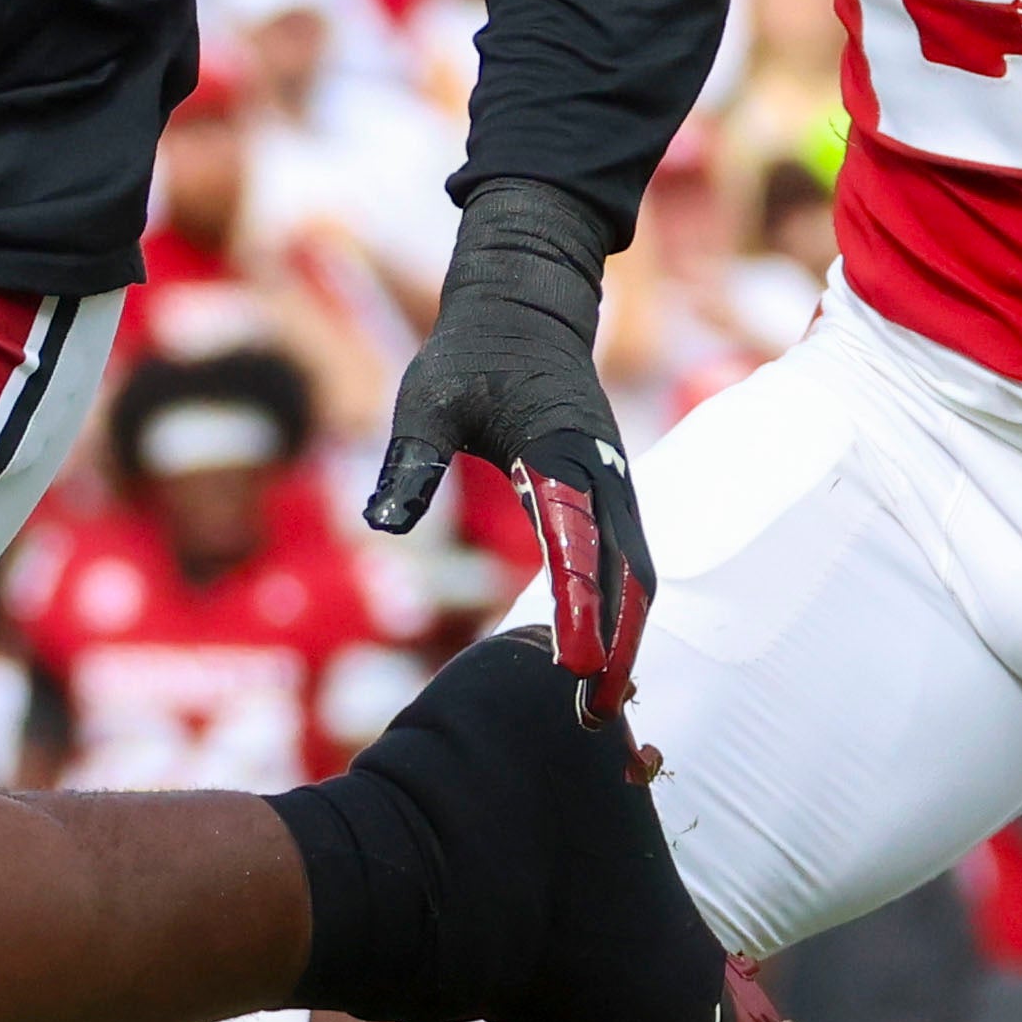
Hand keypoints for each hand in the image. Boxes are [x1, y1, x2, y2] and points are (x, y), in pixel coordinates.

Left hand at [362, 175, 652, 713]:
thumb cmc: (468, 352)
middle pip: (629, 573)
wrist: (523, 304)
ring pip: (638, 572)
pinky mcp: (610, 490)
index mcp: (559, 449)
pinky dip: (625, 612)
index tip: (574, 667)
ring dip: (627, 637)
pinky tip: (603, 657)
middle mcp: (601, 471)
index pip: (576, 542)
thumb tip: (382, 522)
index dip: (580, 608)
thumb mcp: (425, 400)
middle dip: (618, 645)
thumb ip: (411, 460)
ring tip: (600, 706)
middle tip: (594, 717)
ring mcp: (614, 481)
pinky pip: (630, 560)